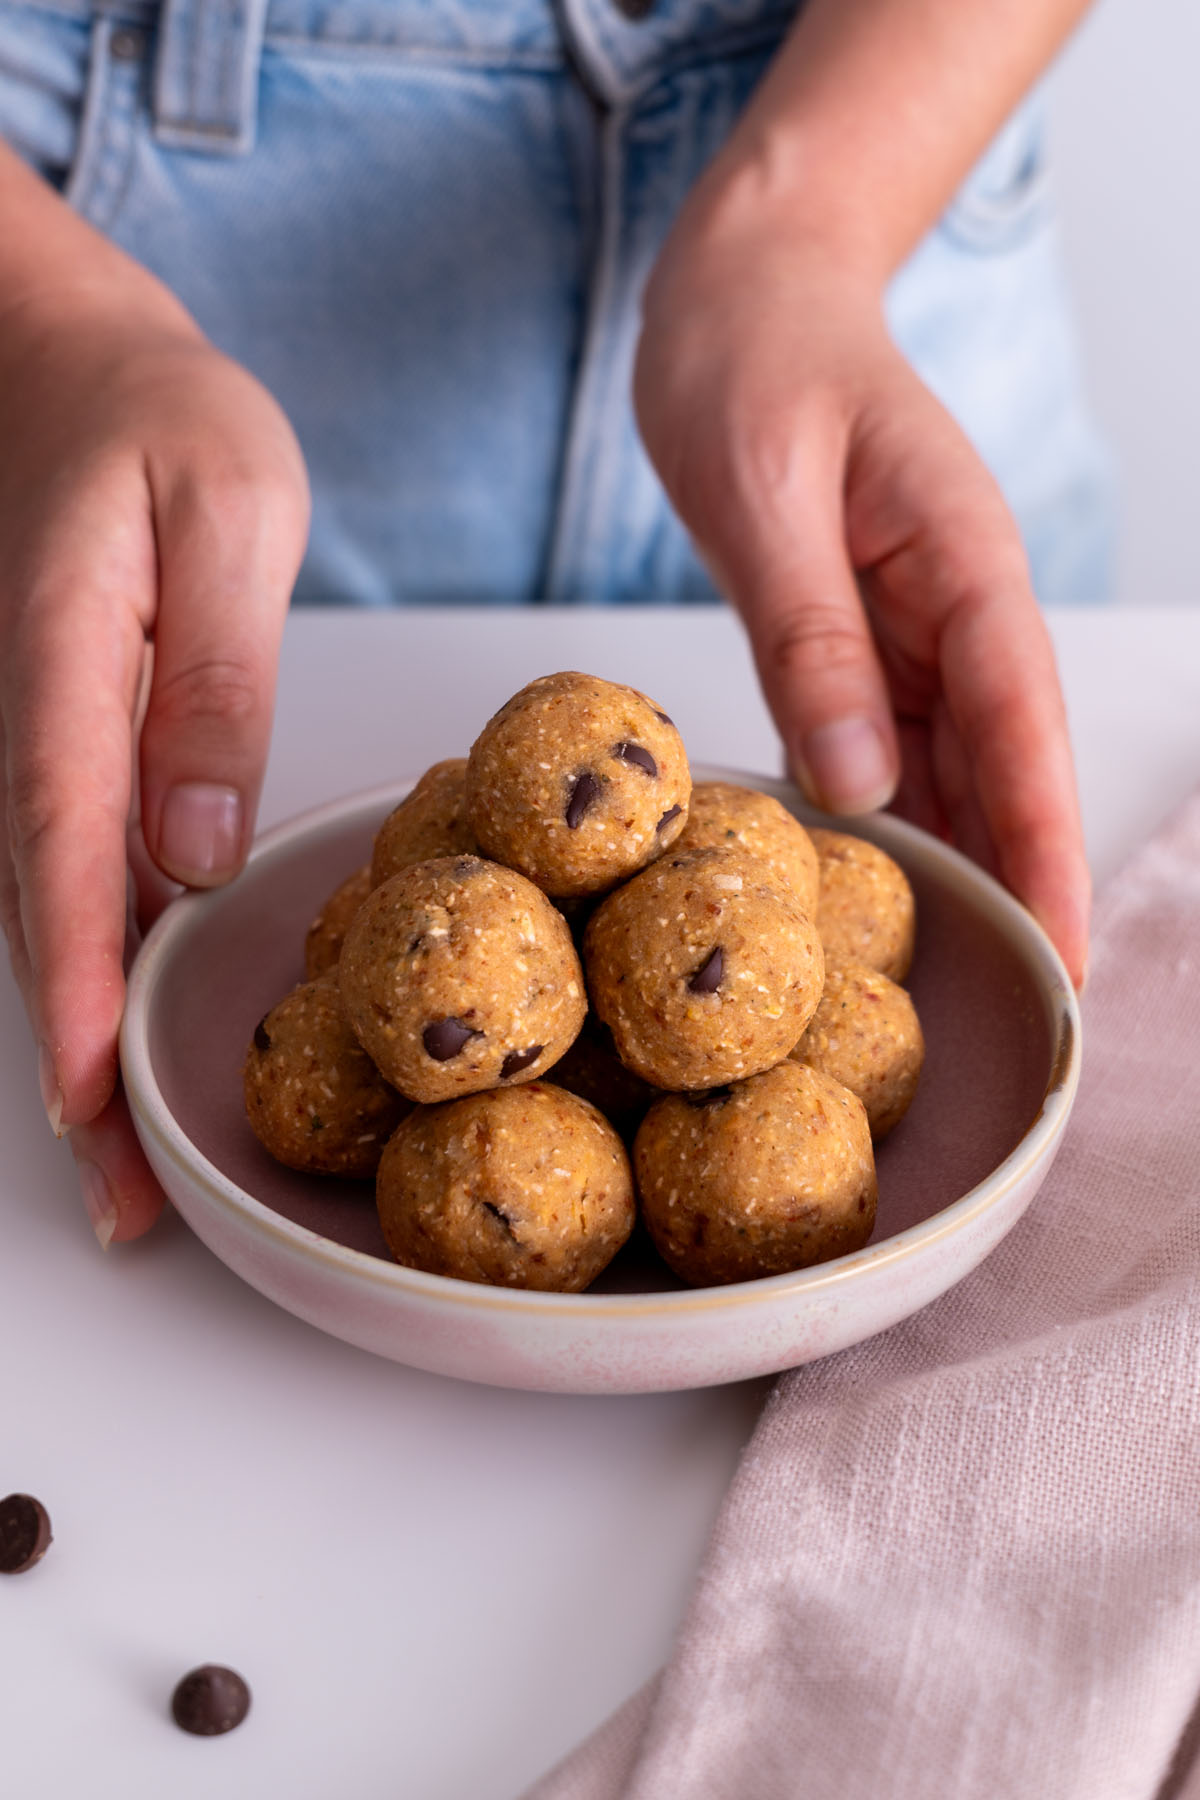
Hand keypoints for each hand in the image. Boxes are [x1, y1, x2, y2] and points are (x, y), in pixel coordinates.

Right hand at [0, 279, 309, 1243]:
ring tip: (126, 1172)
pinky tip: (131, 1036)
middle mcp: (33, 729)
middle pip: (45, 922)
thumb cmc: (153, 417)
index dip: (82, 993)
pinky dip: (100, 967)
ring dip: (84, 1042)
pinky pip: (75, 874)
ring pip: (53, 915)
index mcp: (69, 673)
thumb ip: (212, 677)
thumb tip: (197, 840)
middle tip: (125, 1208)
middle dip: (80, 1069)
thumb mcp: (224, 509)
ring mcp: (39, 746)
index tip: (98, 1109)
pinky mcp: (69, 750)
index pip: (65, 857)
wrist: (60, 361)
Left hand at [635, 176, 1089, 987]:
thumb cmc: (751, 360)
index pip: (1025, 723)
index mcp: (962, 559)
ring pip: (957, 769)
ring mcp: (918, 627)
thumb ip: (811, 638)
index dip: (1046, 845)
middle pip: (1008, 767)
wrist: (742, 294)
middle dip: (1022, 885)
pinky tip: (880, 890)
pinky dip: (893, 820)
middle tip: (1028, 1015)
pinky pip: (892, 747)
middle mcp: (959, 606)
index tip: (1066, 951)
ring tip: (960, 985)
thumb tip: (858, 783)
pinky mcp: (867, 642)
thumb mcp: (765, 493)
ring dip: (963, 867)